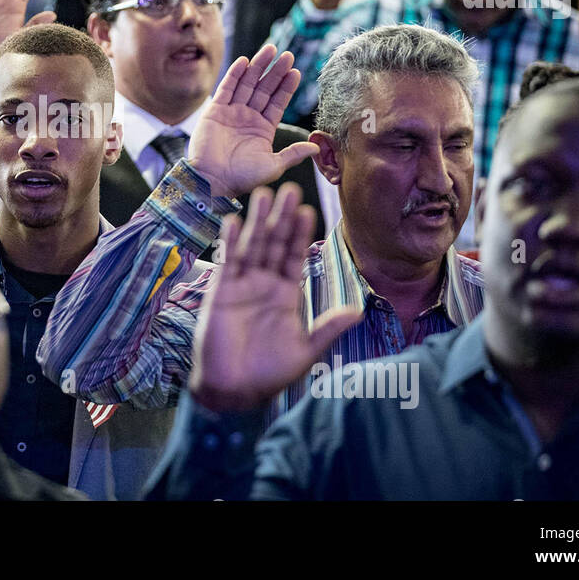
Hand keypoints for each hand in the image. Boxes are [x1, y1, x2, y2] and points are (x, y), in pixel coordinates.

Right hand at [188, 45, 320, 198]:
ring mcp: (231, 112)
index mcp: (262, 129)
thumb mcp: (274, 166)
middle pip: (264, 89)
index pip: (277, 103)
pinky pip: (226, 88)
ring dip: (258, 66)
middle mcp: (248, 118)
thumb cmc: (242, 178)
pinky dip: (235, 75)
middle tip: (288, 55)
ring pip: (247, 84)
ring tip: (270, 50)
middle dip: (275, 72)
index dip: (286, 87)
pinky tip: (245, 61)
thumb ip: (293, 154)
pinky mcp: (214, 111)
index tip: (296, 72)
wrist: (212, 181)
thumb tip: (316, 147)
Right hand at [190, 185, 362, 411]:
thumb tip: (357, 312)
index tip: (310, 210)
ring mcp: (242, 285)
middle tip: (290, 189)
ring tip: (263, 194)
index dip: (301, 234)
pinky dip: (230, 242)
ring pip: (252, 246)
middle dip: (282, 218)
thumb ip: (327, 329)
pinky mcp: (221, 292)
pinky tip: (235, 221)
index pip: (295, 256)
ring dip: (258, 221)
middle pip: (275, 244)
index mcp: (286, 294)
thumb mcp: (305, 351)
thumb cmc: (269, 373)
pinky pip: (227, 263)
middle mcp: (264, 284)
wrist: (234, 390)